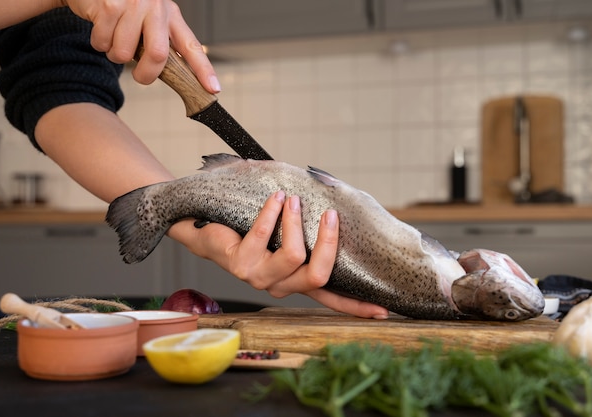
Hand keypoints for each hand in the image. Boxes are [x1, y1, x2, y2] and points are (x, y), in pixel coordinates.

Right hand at [62, 0, 218, 90]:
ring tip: (115, 39)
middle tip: (140, 75)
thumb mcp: (151, 22)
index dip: (203, 69)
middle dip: (145, 74)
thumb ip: (161, 45)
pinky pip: (103, 43)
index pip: (192, 46)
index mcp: (171, 16)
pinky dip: (100, 43)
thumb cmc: (125, 9)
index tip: (213, 89)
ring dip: (115, 55)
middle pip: (157, 55)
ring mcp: (133, 4)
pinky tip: (103, 28)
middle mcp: (156, 7)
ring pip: (123, 53)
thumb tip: (174, 79)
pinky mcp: (110, 4)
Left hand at [174, 191, 388, 318]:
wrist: (208, 231)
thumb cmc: (253, 230)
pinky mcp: (240, 264)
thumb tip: (339, 213)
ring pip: (293, 255)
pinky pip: (264, 236)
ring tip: (292, 199)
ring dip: (295, 221)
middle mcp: (279, 286)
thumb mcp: (284, 236)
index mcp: (294, 282)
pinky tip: (275, 198)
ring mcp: (259, 278)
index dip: (356, 307)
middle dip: (328, 241)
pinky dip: (272, 212)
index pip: (329, 300)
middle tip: (330, 214)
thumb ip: (308, 235)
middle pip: (317, 275)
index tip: (384, 312)